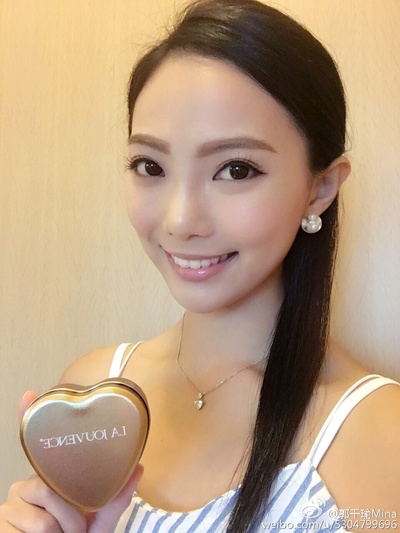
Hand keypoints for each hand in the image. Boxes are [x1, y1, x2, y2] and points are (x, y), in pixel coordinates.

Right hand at [0, 391, 143, 531]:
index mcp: (48, 477)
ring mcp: (10, 504)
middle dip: (71, 515)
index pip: (35, 445)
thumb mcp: (99, 518)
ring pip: (44, 513)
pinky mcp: (1, 522)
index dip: (27, 418)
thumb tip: (140, 467)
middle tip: (75, 528)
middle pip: (47, 487)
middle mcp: (25, 485)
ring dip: (63, 531)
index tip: (28, 395)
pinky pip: (35, 526)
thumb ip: (117, 496)